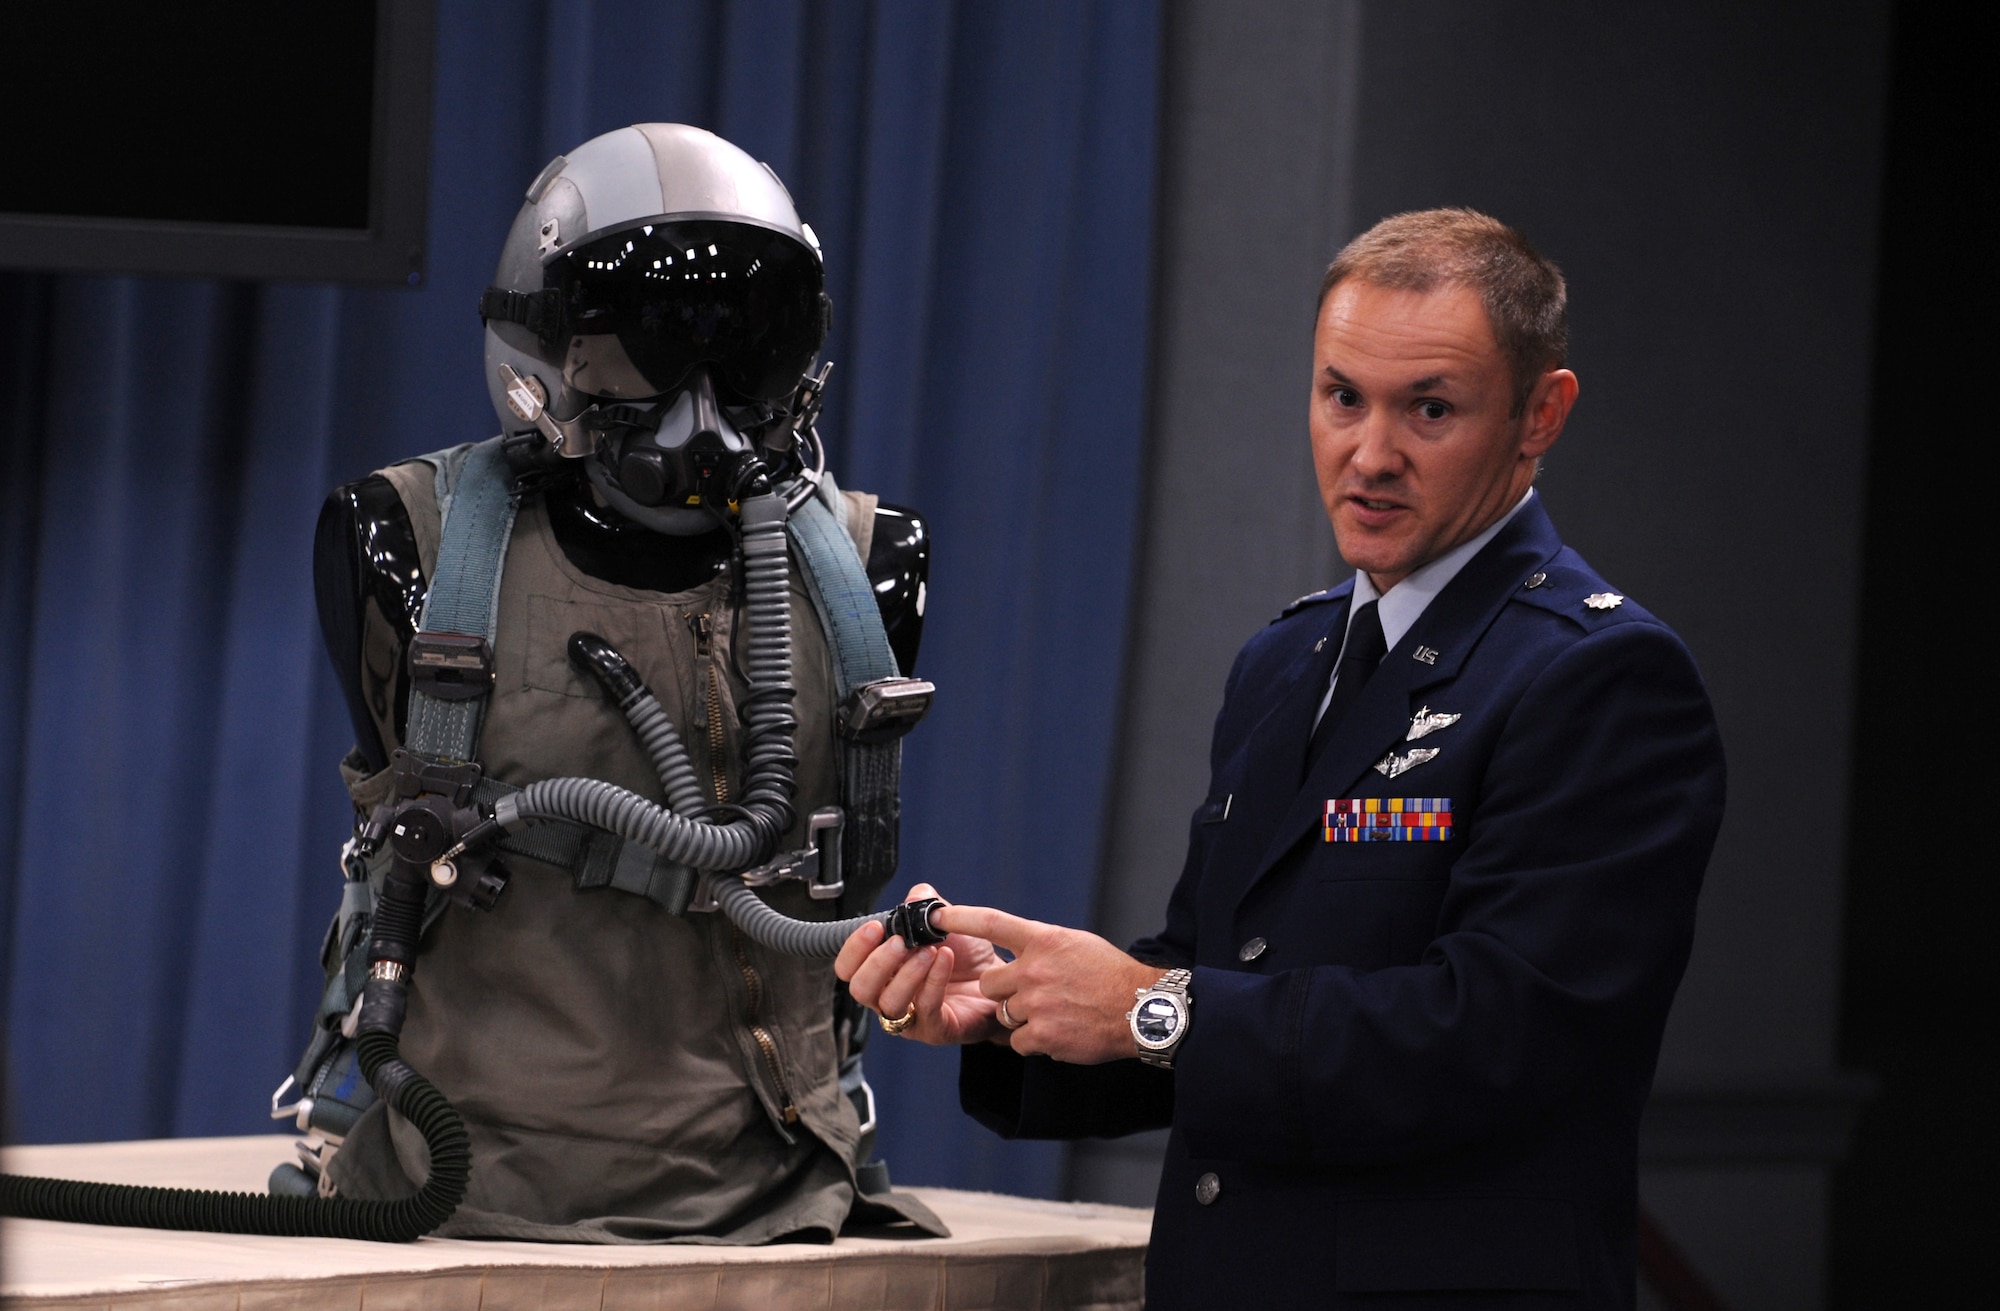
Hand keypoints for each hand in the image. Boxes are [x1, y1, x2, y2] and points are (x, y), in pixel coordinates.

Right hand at [835, 884, 1005, 1044]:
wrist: (1002, 978)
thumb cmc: (966, 955)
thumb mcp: (944, 923)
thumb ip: (925, 907)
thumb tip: (914, 896)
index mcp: (882, 971)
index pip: (848, 967)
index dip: (854, 948)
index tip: (875, 927)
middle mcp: (888, 996)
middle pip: (860, 989)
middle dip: (877, 962)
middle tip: (900, 942)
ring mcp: (910, 1018)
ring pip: (889, 1003)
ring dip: (907, 973)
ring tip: (929, 950)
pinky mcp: (935, 1029)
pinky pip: (926, 1008)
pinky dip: (934, 979)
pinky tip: (945, 958)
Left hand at [937, 904, 1165, 1063]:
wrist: (1141, 1010)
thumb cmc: (1111, 975)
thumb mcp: (1075, 944)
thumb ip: (1042, 946)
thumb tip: (1018, 946)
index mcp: (1044, 940)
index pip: (992, 922)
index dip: (960, 917)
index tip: (936, 915)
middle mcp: (1036, 969)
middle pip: (991, 982)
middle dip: (1003, 992)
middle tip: (1032, 995)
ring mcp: (1038, 1003)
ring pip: (1004, 1013)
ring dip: (1022, 1017)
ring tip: (1055, 1014)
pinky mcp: (1043, 1034)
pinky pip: (1018, 1040)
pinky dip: (1034, 1040)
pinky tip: (1059, 1032)